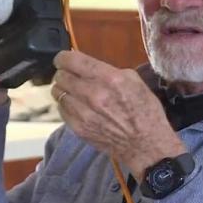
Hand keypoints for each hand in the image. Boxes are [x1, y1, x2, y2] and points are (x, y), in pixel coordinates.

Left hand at [52, 50, 186, 180]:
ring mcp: (84, 113)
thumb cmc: (145, 111)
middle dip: (64, 73)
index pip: (72, 61)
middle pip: (61, 76)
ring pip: (58, 92)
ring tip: (73, 91)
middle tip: (71, 76)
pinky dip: (66, 105)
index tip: (64, 59)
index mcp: (110, 78)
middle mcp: (93, 94)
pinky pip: (61, 109)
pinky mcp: (78, 128)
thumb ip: (110, 71)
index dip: (63, 58)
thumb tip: (89, 66)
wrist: (145, 145)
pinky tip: (77, 106)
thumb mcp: (135, 82)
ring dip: (64, 89)